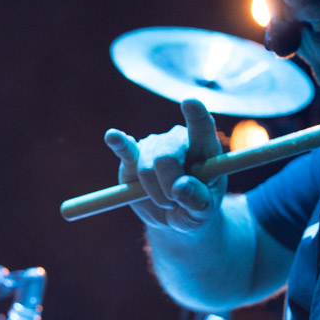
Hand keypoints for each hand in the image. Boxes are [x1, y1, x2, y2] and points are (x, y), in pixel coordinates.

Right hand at [104, 98, 226, 231]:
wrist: (175, 217)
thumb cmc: (196, 208)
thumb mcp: (205, 212)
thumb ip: (198, 200)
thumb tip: (180, 186)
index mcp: (204, 147)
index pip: (202, 126)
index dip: (196, 114)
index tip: (190, 101)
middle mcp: (178, 140)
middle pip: (167, 156)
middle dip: (168, 185)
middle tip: (175, 202)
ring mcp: (154, 145)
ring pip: (146, 169)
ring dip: (154, 193)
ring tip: (166, 201)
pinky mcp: (131, 157)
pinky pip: (124, 149)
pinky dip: (119, 143)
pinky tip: (113, 136)